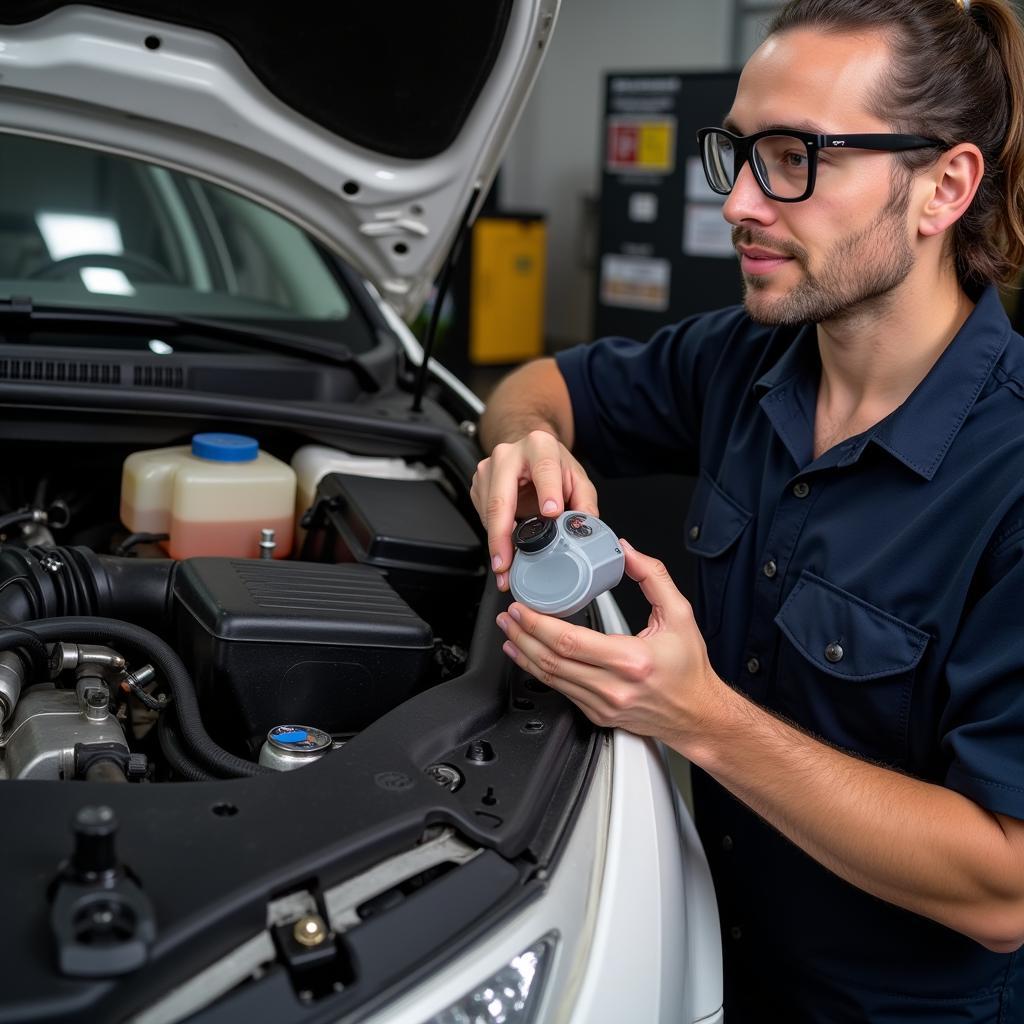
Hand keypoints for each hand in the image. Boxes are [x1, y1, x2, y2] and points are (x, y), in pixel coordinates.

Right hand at [471, 429, 598, 590]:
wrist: (529, 452)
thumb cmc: (552, 465)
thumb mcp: (576, 478)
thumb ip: (585, 502)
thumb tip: (585, 528)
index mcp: (539, 446)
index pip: (544, 469)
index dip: (547, 491)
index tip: (551, 513)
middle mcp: (508, 454)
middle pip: (501, 499)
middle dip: (502, 535)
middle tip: (506, 563)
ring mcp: (488, 469)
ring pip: (488, 512)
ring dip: (496, 544)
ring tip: (506, 567)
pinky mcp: (478, 484)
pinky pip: (482, 516)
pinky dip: (493, 536)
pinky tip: (503, 547)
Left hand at [494, 539, 720, 746]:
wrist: (697, 714)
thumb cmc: (689, 669)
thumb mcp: (679, 614)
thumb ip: (653, 576)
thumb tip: (627, 550)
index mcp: (631, 660)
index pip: (569, 642)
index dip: (538, 624)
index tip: (522, 608)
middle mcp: (614, 686)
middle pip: (552, 661)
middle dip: (522, 635)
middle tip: (509, 616)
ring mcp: (603, 705)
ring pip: (551, 679)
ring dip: (524, 654)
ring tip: (511, 633)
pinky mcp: (597, 714)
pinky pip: (560, 691)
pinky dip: (540, 672)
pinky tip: (528, 657)